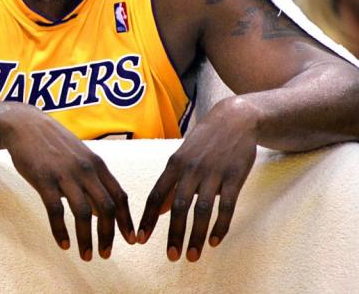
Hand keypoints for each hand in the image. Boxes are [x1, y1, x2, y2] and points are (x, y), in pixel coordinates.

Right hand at [2, 108, 135, 259]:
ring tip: (86, 256)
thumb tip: (101, 210)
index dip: (126, 221)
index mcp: (97, 164)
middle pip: (106, 208)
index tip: (131, 240)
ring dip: (87, 239)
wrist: (24, 124)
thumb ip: (93, 180)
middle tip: (107, 254)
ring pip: (83, 213)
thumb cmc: (53, 143)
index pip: (119, 196)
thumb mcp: (79, 156)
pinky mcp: (44, 179)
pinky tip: (64, 245)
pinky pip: (56, 211)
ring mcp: (64, 174)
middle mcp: (85, 170)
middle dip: (109, 235)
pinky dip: (61, 231)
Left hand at [137, 97, 257, 261]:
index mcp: (174, 164)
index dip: (148, 219)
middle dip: (173, 234)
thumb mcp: (182, 156)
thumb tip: (160, 210)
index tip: (140, 239)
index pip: (157, 196)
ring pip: (202, 210)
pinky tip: (214, 242)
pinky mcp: (235, 177)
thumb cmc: (204, 142)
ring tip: (192, 256)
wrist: (235, 119)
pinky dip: (220, 226)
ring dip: (196, 235)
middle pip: (179, 207)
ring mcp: (213, 173)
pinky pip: (227, 206)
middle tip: (171, 256)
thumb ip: (171, 183)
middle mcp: (191, 169)